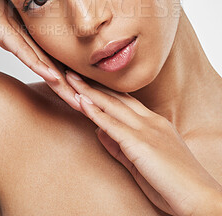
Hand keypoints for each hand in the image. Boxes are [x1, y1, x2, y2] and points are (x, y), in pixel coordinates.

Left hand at [64, 70, 221, 215]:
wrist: (201, 200)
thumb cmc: (174, 184)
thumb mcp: (141, 161)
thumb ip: (119, 146)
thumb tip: (98, 131)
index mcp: (153, 123)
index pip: (123, 101)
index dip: (103, 90)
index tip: (87, 81)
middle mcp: (149, 121)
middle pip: (115, 97)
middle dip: (92, 84)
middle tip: (73, 71)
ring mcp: (145, 130)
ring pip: (111, 105)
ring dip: (87, 91)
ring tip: (70, 78)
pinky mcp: (140, 144)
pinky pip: (112, 124)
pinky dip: (95, 112)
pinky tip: (81, 101)